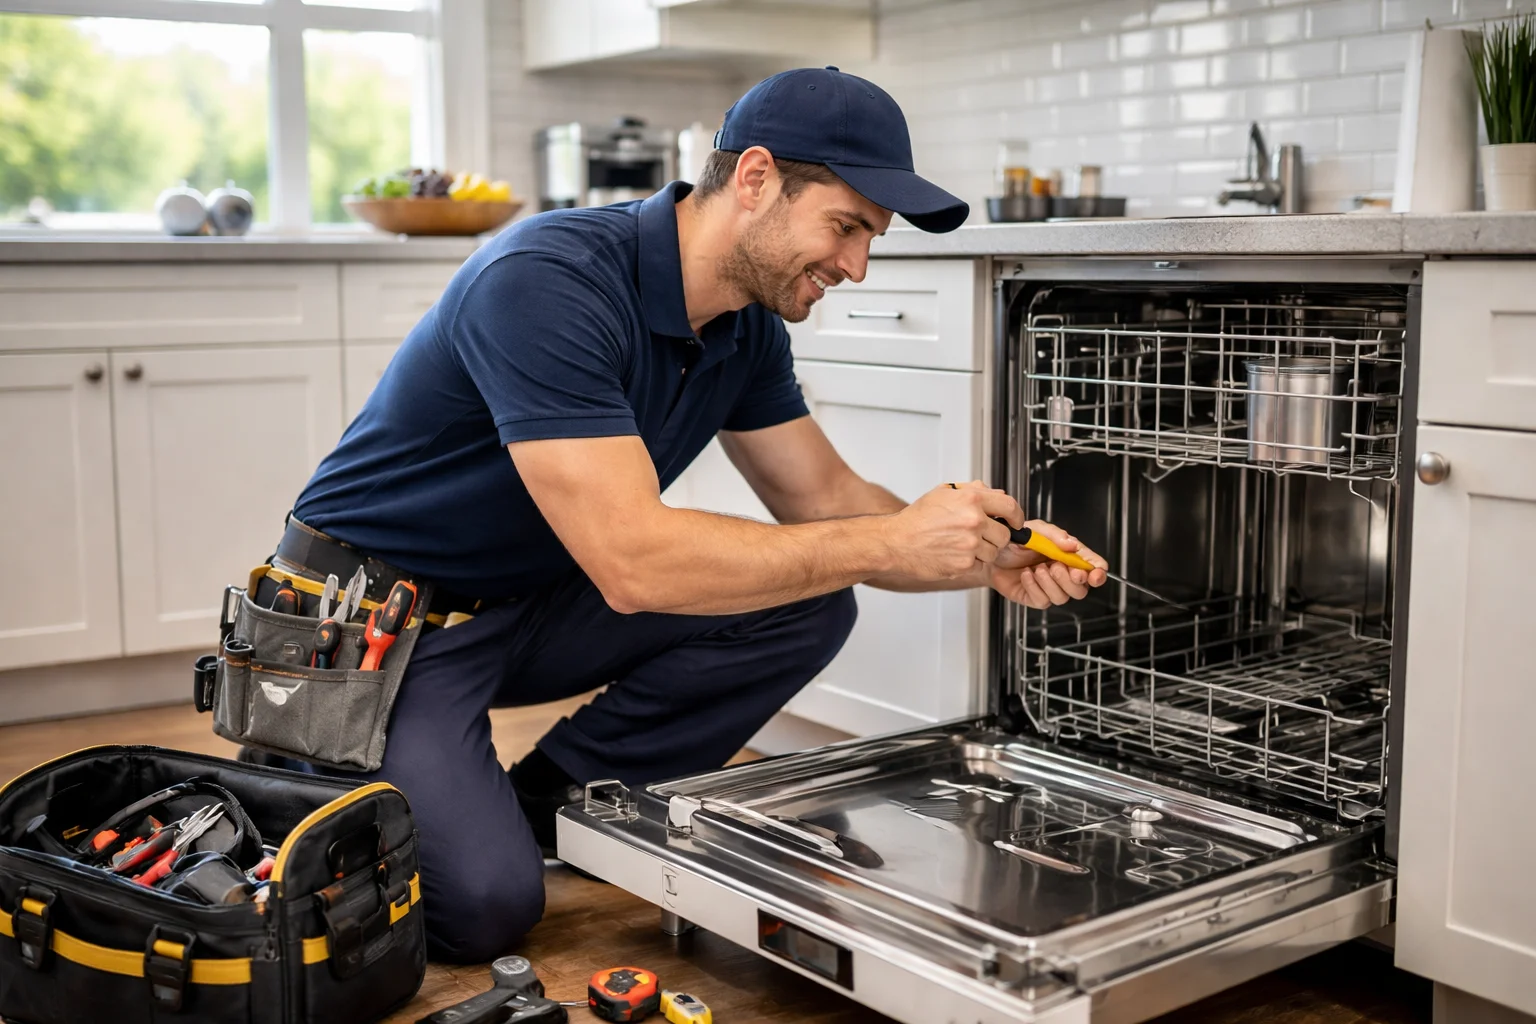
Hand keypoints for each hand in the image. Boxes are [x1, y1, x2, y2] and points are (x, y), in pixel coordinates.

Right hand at [881, 481, 1021, 580]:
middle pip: (1005, 534)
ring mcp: (969, 544)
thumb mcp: (944, 493)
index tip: (1015, 522)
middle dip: (995, 536)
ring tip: (961, 545)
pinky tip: (953, 554)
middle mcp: (973, 521)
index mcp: (971, 499)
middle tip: (978, 536)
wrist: (896, 542)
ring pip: (993, 552)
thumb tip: (997, 494)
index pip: (1010, 506)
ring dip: (983, 551)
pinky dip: (970, 563)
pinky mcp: (963, 564)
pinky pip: (979, 565)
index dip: (1016, 516)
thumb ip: (974, 491)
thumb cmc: (917, 518)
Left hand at [988, 519, 1107, 608]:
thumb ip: (1055, 536)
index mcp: (1069, 556)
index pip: (1093, 567)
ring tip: (1036, 569)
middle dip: (1071, 580)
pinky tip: (1025, 575)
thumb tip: (1072, 545)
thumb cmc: (1015, 541)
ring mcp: (1049, 588)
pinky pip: (1043, 601)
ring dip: (1051, 583)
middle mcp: (1063, 574)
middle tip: (1056, 567)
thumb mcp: (1036, 530)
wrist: (991, 553)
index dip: (1098, 573)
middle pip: (1081, 589)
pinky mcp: (1034, 598)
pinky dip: (1035, 587)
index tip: (1096, 574)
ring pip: (1063, 597)